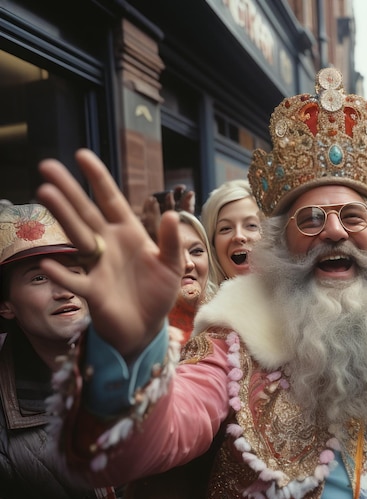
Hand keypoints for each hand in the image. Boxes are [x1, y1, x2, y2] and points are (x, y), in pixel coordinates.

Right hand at [37, 149, 182, 358]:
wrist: (147, 326)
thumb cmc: (159, 292)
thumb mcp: (172, 266)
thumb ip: (170, 242)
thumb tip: (171, 215)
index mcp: (129, 234)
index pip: (111, 201)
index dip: (98, 179)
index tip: (81, 155)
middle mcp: (108, 245)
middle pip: (86, 213)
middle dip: (69, 190)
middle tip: (47, 166)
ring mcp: (97, 266)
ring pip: (77, 237)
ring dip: (63, 217)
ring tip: (45, 193)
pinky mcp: (93, 292)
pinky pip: (76, 282)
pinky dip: (64, 275)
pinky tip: (49, 263)